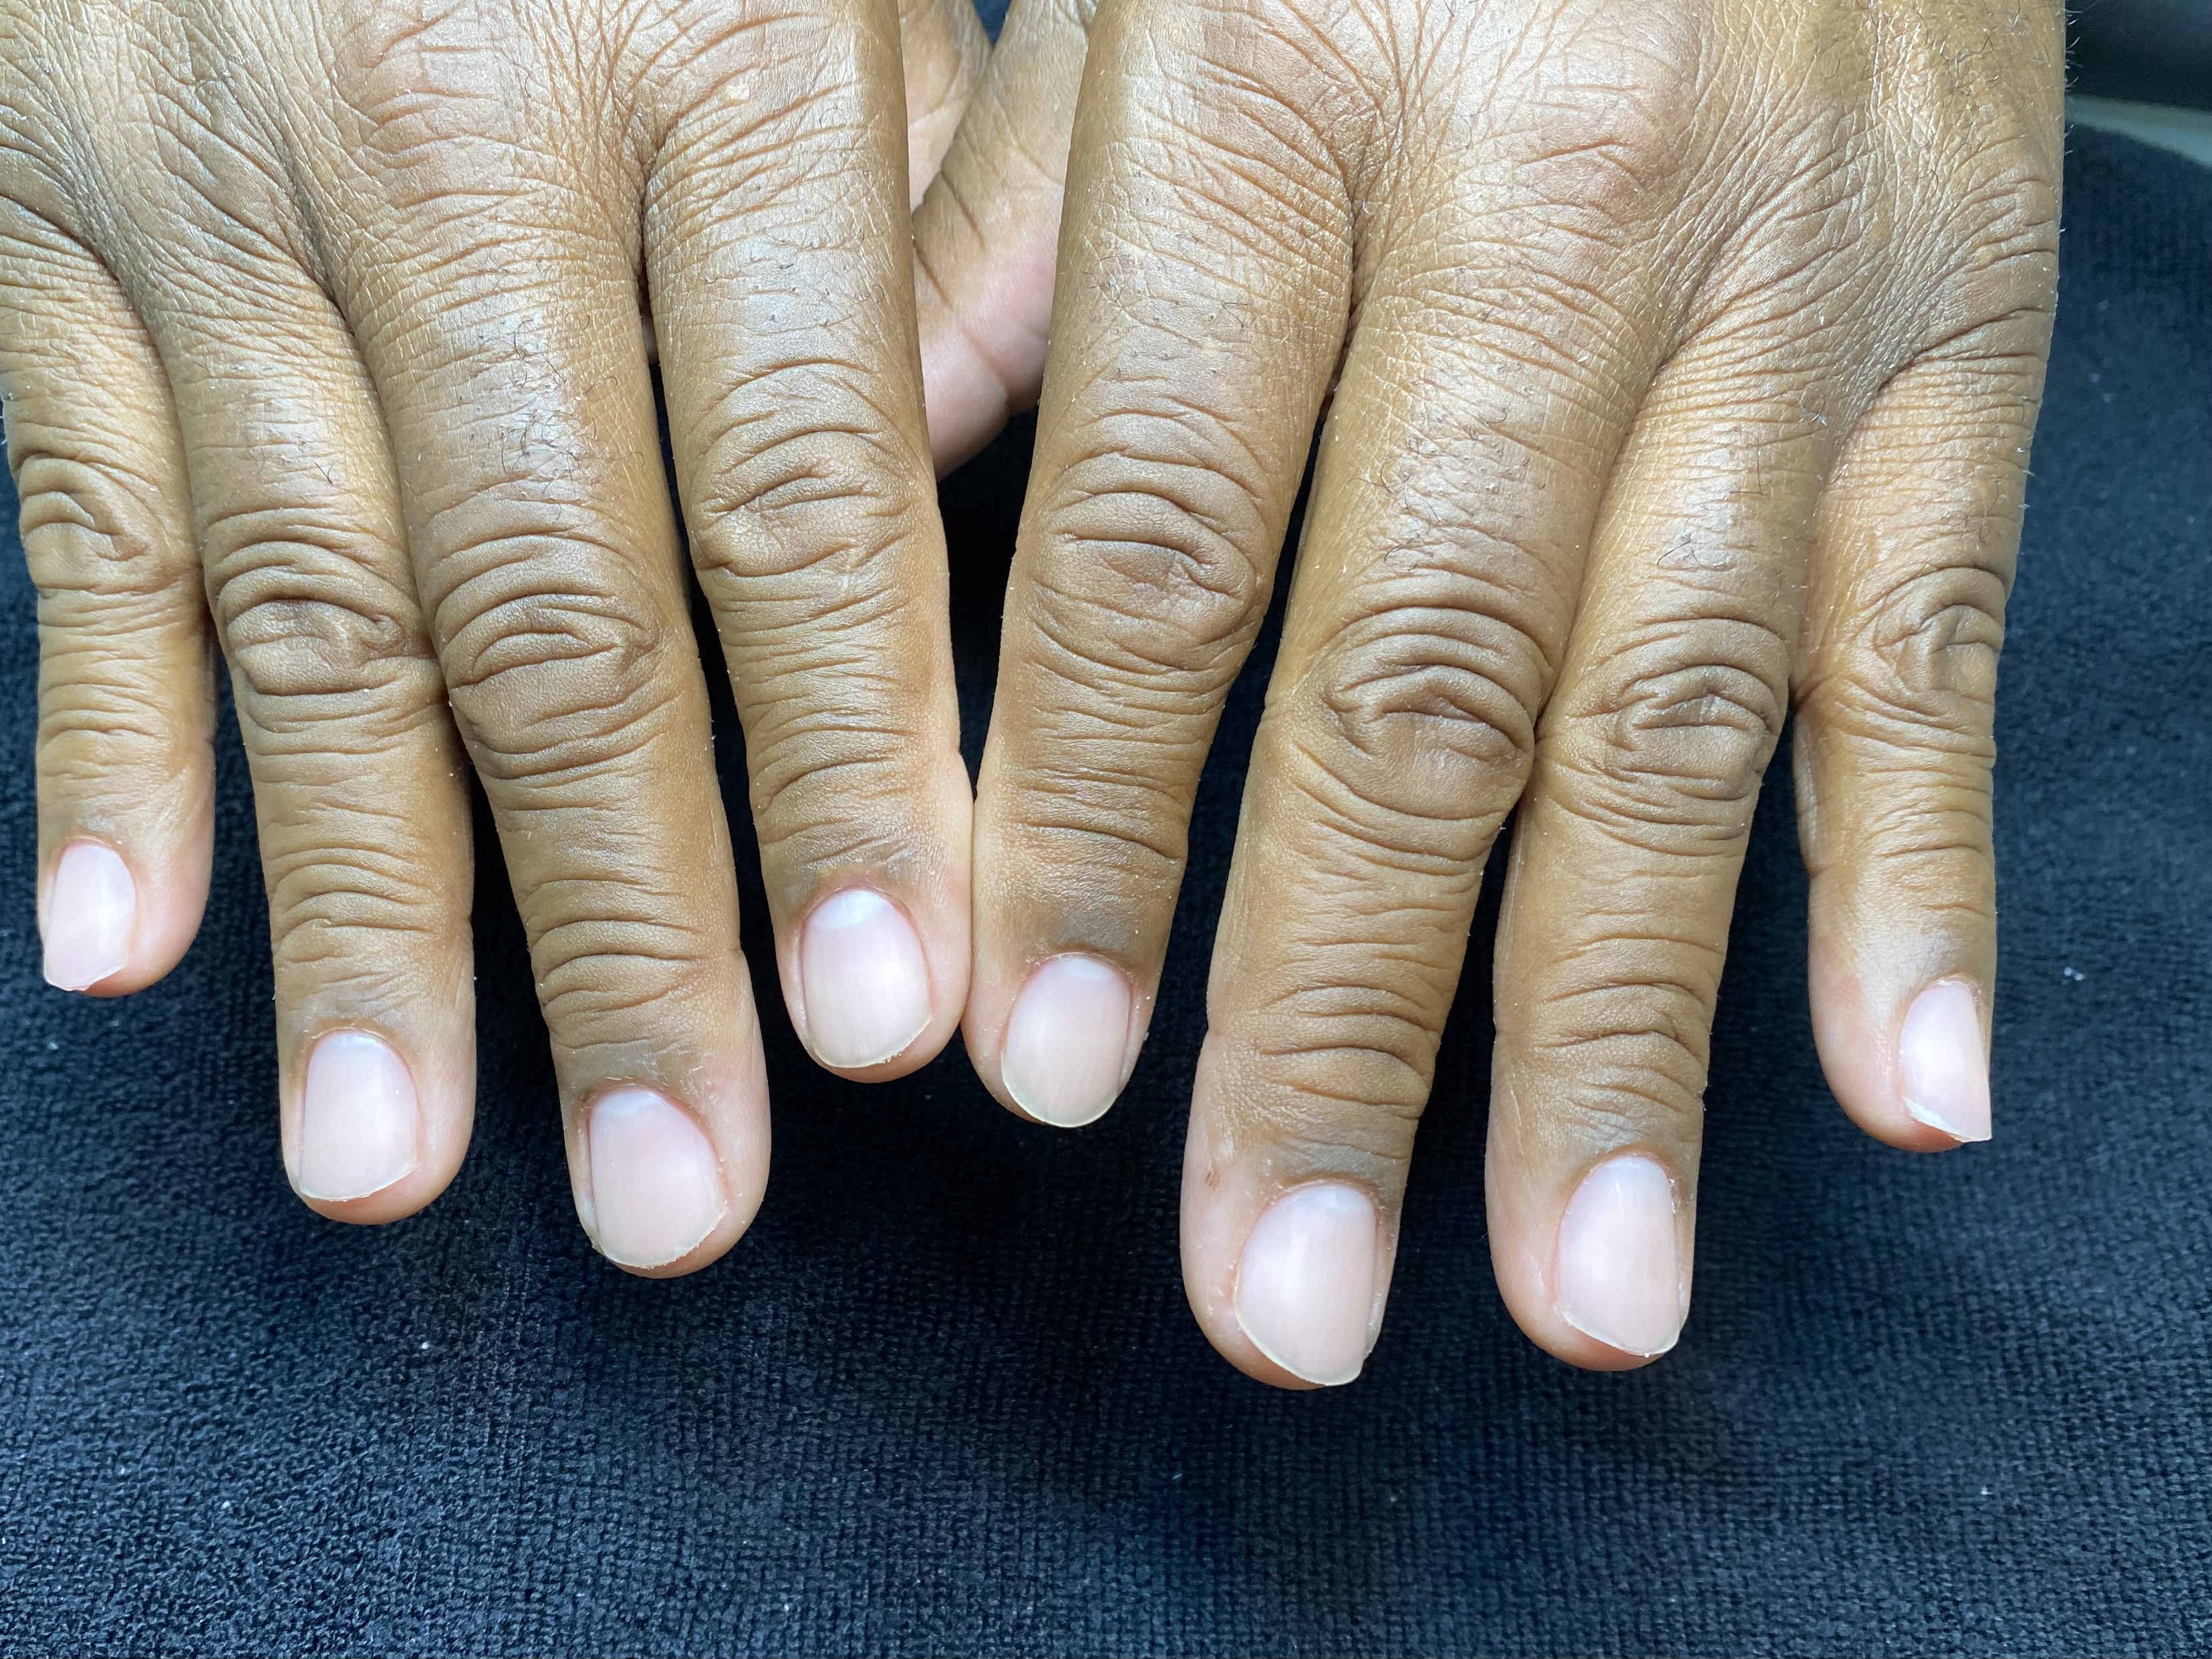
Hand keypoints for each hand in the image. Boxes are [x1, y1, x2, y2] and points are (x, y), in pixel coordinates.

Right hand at [0, 0, 983, 1270]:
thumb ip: (927, 203)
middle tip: (682, 1193)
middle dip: (622, 933)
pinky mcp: (32, 226)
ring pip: (313, 621)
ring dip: (360, 922)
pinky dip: (104, 741)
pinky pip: (70, 517)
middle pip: (557, 615)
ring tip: (397, 1165)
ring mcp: (206, 192)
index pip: (801, 494)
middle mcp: (446, 138)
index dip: (849, 773)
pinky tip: (126, 947)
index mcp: (706, 51)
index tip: (897, 1020)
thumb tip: (977, 492)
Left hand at [947, 0, 2061, 1379]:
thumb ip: (1000, 243)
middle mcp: (1548, 213)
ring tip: (1573, 1296)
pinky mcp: (1968, 355)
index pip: (1156, 543)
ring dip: (1619, 1042)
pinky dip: (1925, 883)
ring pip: (1677, 725)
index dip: (1091, 826)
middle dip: (1340, 1023)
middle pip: (1414, 690)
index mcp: (1286, 101)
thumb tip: (865, 504)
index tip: (1040, 1076)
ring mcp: (1788, 300)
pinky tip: (1901, 1098)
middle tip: (1275, 1300)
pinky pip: (1940, 644)